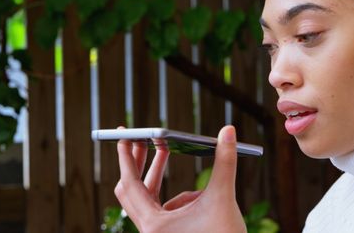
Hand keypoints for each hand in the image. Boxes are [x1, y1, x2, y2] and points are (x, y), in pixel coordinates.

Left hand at [114, 125, 246, 232]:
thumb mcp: (224, 198)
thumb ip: (225, 161)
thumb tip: (229, 131)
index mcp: (154, 225)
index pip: (131, 184)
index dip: (127, 158)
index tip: (124, 136)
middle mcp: (150, 231)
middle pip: (134, 190)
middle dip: (142, 164)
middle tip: (146, 140)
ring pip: (152, 198)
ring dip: (163, 178)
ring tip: (178, 164)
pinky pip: (166, 209)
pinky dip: (181, 198)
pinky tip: (200, 199)